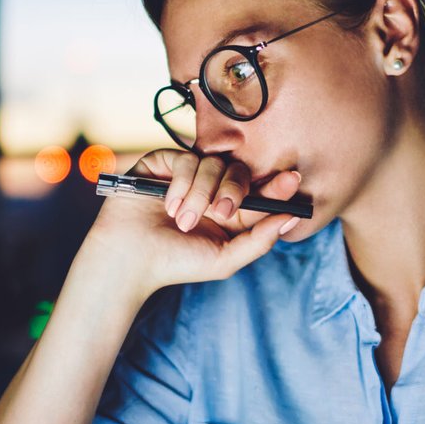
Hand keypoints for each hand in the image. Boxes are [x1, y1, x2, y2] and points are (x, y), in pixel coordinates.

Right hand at [84, 149, 301, 296]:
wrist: (131, 259)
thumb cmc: (177, 263)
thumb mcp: (225, 259)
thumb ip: (259, 241)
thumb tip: (292, 218)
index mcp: (230, 210)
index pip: (260, 191)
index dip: (278, 185)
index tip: (293, 179)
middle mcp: (211, 188)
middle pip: (239, 171)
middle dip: (235, 190)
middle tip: (222, 212)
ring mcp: (187, 174)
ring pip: (212, 165)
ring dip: (200, 195)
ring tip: (183, 221)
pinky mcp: (165, 163)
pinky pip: (185, 159)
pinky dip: (181, 185)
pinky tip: (168, 206)